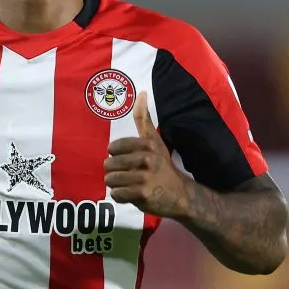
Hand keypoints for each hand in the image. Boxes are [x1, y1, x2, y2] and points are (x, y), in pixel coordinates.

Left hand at [104, 92, 188, 218]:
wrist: (179, 194)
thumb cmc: (162, 165)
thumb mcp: (154, 141)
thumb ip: (144, 119)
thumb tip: (141, 92)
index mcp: (147, 144)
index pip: (113, 147)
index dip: (116, 155)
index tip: (128, 159)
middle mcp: (146, 158)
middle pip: (109, 164)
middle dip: (114, 171)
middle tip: (129, 174)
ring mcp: (144, 177)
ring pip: (111, 179)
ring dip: (116, 184)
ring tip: (129, 184)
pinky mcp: (142, 194)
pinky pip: (116, 194)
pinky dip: (120, 196)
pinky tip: (132, 194)